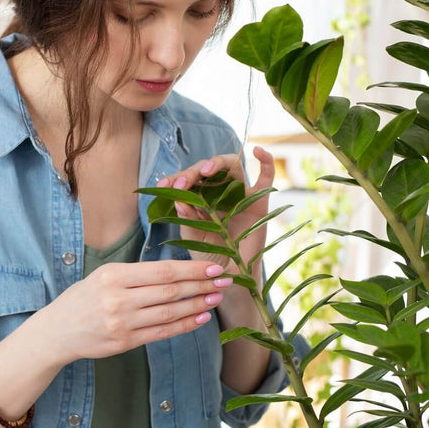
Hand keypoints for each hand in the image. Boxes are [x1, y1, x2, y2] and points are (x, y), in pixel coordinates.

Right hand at [39, 259, 231, 365]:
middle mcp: (118, 298)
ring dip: (198, 305)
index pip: (162, 271)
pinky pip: (161, 332)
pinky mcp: (125, 342)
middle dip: (202, 285)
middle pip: (170, 291)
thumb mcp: (103, 276)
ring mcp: (122, 322)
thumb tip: (177, 271)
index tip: (214, 266)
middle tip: (225, 281)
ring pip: (169, 312)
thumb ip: (136, 274)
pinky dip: (184, 325)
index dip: (191, 269)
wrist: (57, 331)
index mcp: (114, 275)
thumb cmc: (83, 298)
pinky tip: (201, 318)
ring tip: (217, 298)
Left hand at [156, 145, 275, 283]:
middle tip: (182, 183)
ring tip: (206, 171)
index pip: (189, 179)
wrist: (231, 277)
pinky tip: (257, 150)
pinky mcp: (259, 201)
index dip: (176, 179)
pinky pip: (266, 176)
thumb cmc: (210, 257)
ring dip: (217, 163)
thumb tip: (179, 200)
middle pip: (208, 170)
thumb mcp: (194, 239)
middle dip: (192, 172)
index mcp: (200, 198)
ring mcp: (240, 194)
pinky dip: (265, 161)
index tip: (162, 186)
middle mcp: (219, 192)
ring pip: (231, 166)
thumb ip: (187, 221)